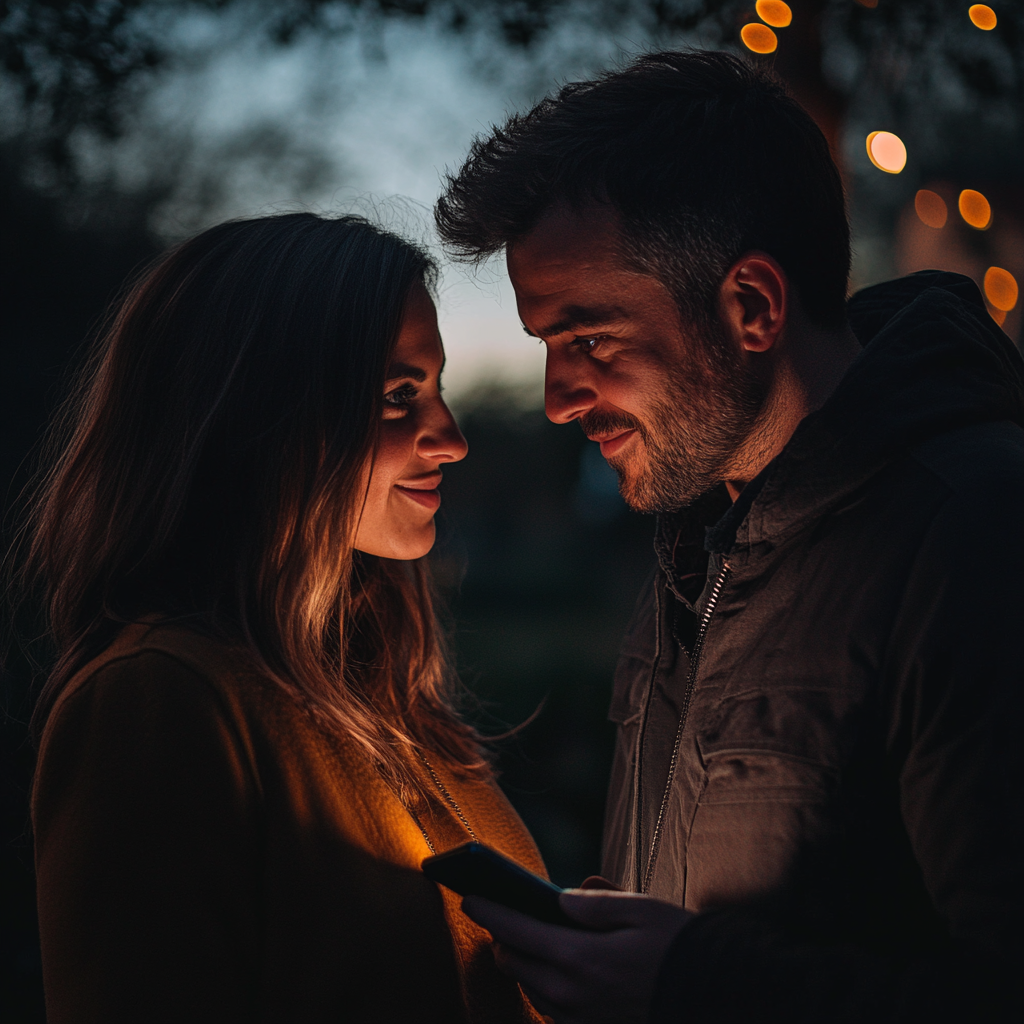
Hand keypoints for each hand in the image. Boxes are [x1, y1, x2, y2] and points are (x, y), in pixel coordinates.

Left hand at [462, 889, 691, 1023]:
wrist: (712, 994)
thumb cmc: (676, 944)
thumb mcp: (638, 907)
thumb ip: (592, 903)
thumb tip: (558, 898)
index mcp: (582, 957)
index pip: (519, 930)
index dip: (491, 911)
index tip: (469, 896)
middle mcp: (574, 993)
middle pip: (516, 964)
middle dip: (501, 938)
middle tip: (496, 914)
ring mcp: (582, 1016)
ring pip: (530, 989)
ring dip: (520, 964)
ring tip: (518, 939)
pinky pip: (552, 1009)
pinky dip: (541, 987)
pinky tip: (548, 970)